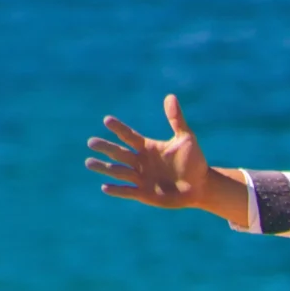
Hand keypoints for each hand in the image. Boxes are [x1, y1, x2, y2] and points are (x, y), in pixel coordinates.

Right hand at [87, 94, 211, 207]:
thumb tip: (170, 96)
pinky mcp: (145, 194)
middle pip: (119, 153)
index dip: (119, 129)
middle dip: (105, 148)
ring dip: (104, 167)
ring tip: (89, 162)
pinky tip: (104, 187)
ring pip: (118, 171)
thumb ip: (176, 119)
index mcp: (147, 148)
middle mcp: (140, 162)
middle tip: (91, 142)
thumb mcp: (186, 139)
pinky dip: (117, 190)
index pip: (129, 136)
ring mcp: (141, 178)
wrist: (201, 186)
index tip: (107, 120)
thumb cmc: (194, 162)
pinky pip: (128, 191)